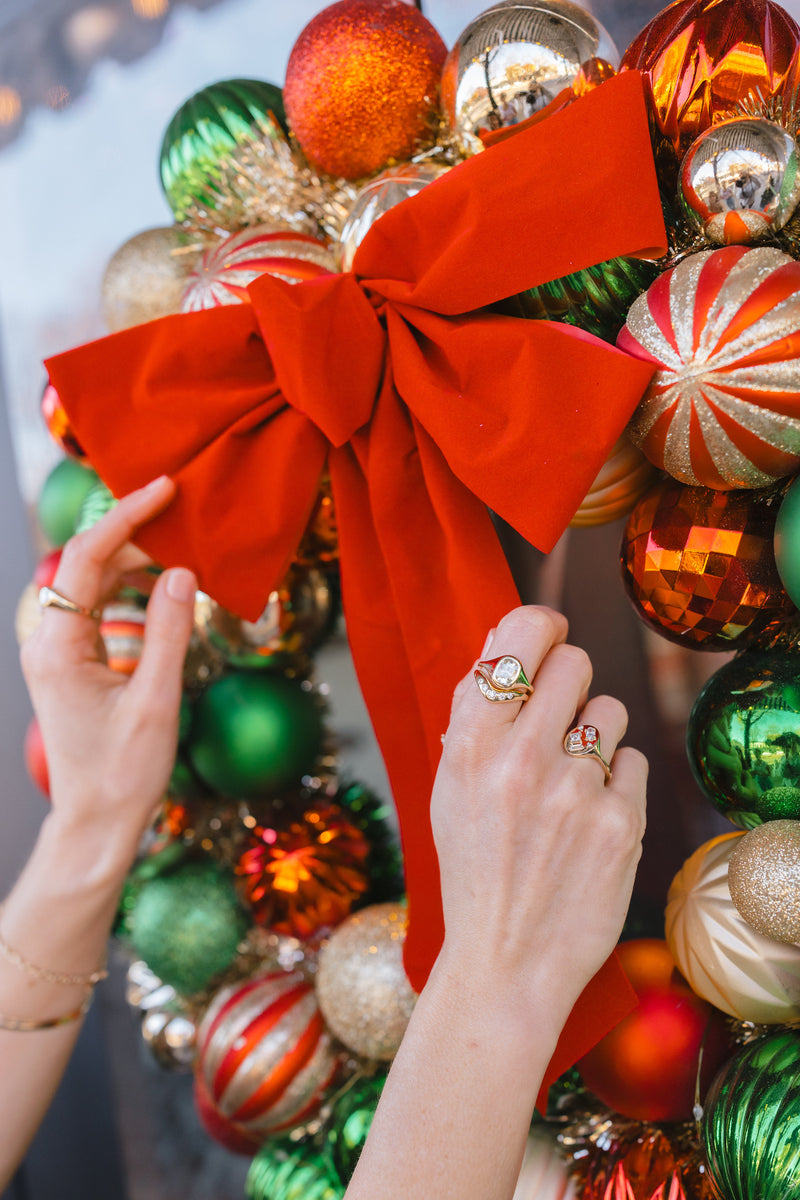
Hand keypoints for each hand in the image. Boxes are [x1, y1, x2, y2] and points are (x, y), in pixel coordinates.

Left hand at [20, 477, 195, 860]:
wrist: (97, 824)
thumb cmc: (124, 773)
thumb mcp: (156, 701)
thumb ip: (168, 631)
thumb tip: (181, 571)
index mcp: (58, 646)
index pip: (86, 558)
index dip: (126, 516)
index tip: (165, 489)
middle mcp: (47, 642)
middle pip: (86, 564)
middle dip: (133, 535)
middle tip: (185, 521)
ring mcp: (55, 652)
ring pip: (91, 584)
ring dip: (133, 562)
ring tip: (179, 552)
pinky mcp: (70, 664)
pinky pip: (96, 609)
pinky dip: (128, 591)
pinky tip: (160, 590)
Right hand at [433, 605, 646, 1030]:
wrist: (506, 961)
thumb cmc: (474, 868)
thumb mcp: (450, 785)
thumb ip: (476, 711)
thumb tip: (506, 637)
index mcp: (470, 742)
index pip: (522, 633)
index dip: (540, 626)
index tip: (547, 637)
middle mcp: (522, 758)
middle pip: (576, 660)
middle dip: (570, 682)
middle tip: (559, 716)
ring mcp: (575, 790)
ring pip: (611, 709)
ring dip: (595, 735)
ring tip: (569, 781)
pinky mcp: (621, 822)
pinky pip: (633, 760)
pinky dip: (616, 782)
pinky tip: (589, 817)